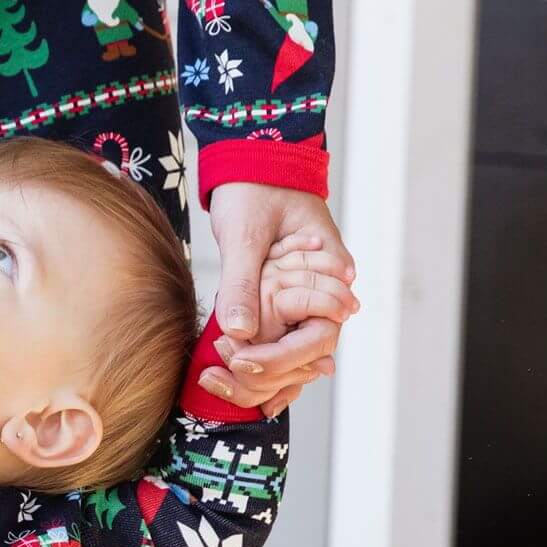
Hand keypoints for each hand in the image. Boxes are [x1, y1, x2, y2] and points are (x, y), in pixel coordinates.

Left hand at [202, 183, 359, 416]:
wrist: (254, 163)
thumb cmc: (255, 188)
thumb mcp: (244, 234)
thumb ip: (242, 283)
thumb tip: (239, 332)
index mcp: (331, 273)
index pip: (318, 339)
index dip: (279, 359)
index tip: (239, 361)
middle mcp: (327, 293)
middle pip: (307, 356)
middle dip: (265, 374)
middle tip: (218, 376)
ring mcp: (307, 299)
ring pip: (293, 355)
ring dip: (259, 375)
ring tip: (215, 382)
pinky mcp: (286, 302)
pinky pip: (279, 342)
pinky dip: (258, 362)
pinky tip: (232, 380)